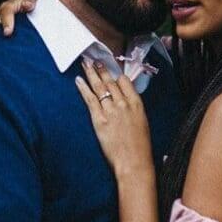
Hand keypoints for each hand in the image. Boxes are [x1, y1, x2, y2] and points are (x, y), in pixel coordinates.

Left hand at [74, 58, 152, 178]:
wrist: (134, 162)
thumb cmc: (140, 146)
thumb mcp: (142, 122)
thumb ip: (133, 109)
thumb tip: (126, 101)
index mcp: (136, 103)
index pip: (124, 81)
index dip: (116, 74)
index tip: (110, 69)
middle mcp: (123, 103)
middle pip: (110, 81)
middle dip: (101, 69)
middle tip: (94, 60)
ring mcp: (110, 110)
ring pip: (99, 87)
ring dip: (91, 73)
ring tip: (85, 64)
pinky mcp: (99, 119)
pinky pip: (89, 99)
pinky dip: (83, 88)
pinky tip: (78, 80)